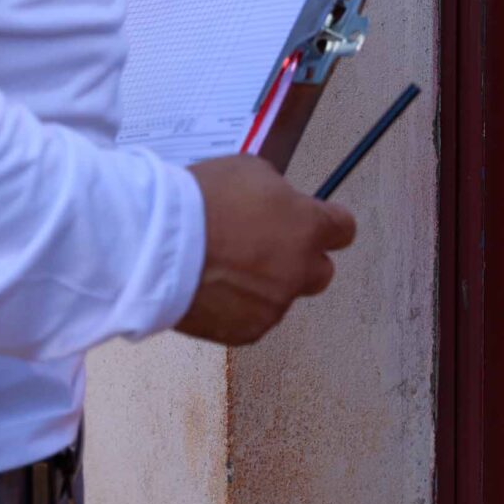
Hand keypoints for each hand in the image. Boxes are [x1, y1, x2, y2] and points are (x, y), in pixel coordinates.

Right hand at [176, 155, 357, 345]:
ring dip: (264, 285)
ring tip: (224, 267)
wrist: (160, 245)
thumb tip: (281, 206)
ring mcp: (275, 305)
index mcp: (309, 227)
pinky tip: (212, 288)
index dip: (328, 224)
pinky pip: (252, 319)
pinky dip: (238, 307)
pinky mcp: (247, 332)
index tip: (315, 222)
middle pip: (321, 271)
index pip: (343, 229)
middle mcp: (300, 270)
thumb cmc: (203, 200)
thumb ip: (278, 194)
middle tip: (266, 247)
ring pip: (281, 296)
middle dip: (300, 260)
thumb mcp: (251, 171)